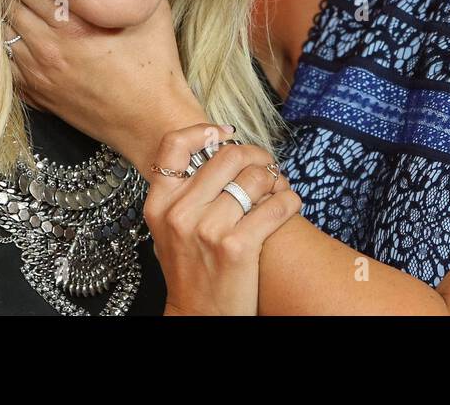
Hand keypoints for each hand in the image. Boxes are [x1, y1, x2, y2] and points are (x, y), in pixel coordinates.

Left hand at [5, 0, 207, 169]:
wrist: (151, 121)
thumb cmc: (155, 66)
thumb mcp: (152, 12)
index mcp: (73, 23)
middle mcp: (48, 46)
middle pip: (9, 1)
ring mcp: (37, 72)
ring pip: (0, 30)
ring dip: (2, 10)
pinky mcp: (35, 92)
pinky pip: (3, 61)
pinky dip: (4, 42)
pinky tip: (14, 29)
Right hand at [147, 124, 301, 314]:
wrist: (198, 317)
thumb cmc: (189, 269)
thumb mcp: (168, 229)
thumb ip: (182, 192)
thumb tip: (212, 149)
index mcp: (159, 203)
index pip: (175, 146)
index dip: (205, 132)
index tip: (226, 135)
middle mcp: (179, 213)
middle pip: (227, 156)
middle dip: (255, 155)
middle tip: (265, 165)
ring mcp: (207, 230)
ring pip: (255, 178)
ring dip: (276, 178)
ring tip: (278, 187)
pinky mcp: (237, 247)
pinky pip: (274, 206)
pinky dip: (289, 201)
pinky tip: (289, 205)